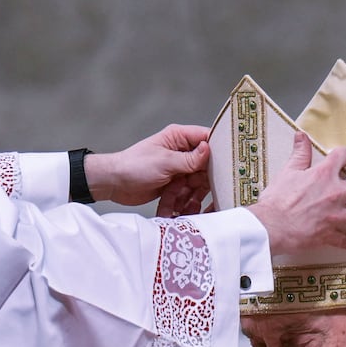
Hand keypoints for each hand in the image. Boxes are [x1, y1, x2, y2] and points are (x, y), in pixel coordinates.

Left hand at [86, 124, 211, 206]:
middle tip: (206, 190)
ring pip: (199, 182)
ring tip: (188, 204)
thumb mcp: (165, 162)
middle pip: (207, 165)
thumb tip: (210, 150)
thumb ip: (190, 159)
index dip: (220, 149)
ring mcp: (179, 169)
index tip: (231, 162)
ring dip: (195, 194)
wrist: (114, 184)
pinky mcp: (175, 184)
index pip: (207, 138)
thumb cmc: (134, 166)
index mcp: (179, 138)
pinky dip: (186, 201)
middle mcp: (181, 152)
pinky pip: (188, 193)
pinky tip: (180, 209)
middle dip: (206, 180)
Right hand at [247, 131, 345, 256]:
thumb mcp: (287, 171)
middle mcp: (335, 194)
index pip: (342, 157)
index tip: (343, 159)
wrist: (270, 226)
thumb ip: (299, 154)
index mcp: (324, 175)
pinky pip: (345, 240)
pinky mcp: (329, 234)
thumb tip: (301, 135)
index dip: (344, 156)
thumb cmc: (277, 199)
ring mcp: (334, 216)